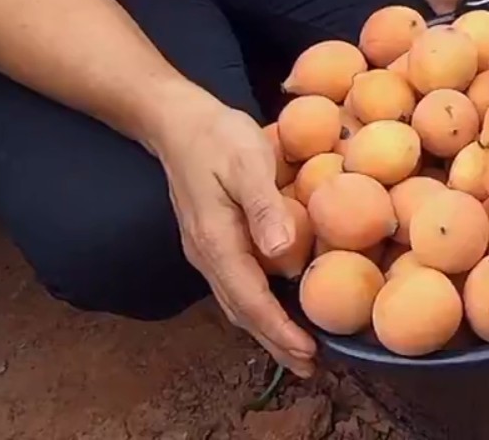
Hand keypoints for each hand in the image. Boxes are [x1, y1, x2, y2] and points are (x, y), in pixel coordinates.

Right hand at [155, 100, 316, 376]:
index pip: (250, 297)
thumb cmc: (218, 135)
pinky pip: (237, 285)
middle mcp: (207, 255)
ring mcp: (207, 251)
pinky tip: (279, 309)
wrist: (177, 121)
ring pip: (238, 302)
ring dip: (266, 329)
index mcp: (216, 241)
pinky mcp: (214, 242)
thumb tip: (283, 253)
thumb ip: (264, 206)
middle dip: (274, 342)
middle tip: (311, 368)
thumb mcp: (247, 160)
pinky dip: (259, 306)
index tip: (306, 351)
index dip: (278, 328)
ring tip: (299, 351)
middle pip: (242, 311)